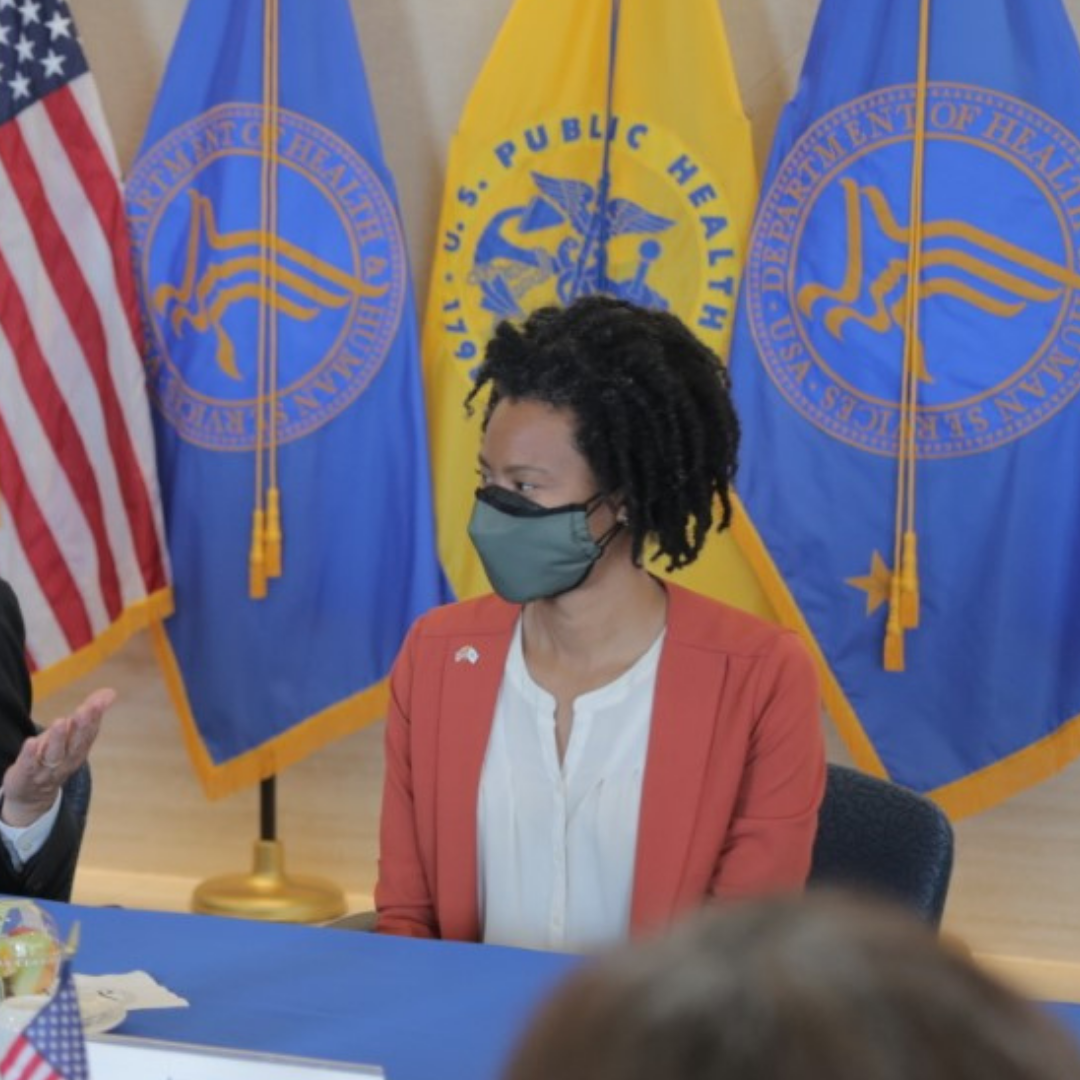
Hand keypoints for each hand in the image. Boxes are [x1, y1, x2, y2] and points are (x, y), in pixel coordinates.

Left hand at [1, 688, 114, 827]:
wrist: (33, 795)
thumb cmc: (55, 757)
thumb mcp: (72, 736)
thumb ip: (90, 715)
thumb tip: (111, 692)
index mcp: (80, 750)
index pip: (89, 733)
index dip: (94, 718)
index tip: (97, 703)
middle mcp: (67, 760)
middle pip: (76, 744)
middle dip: (81, 727)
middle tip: (84, 709)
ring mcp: (47, 769)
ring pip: (55, 755)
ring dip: (59, 739)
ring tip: (60, 721)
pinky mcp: (26, 774)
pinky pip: (29, 765)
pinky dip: (30, 755)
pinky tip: (32, 742)